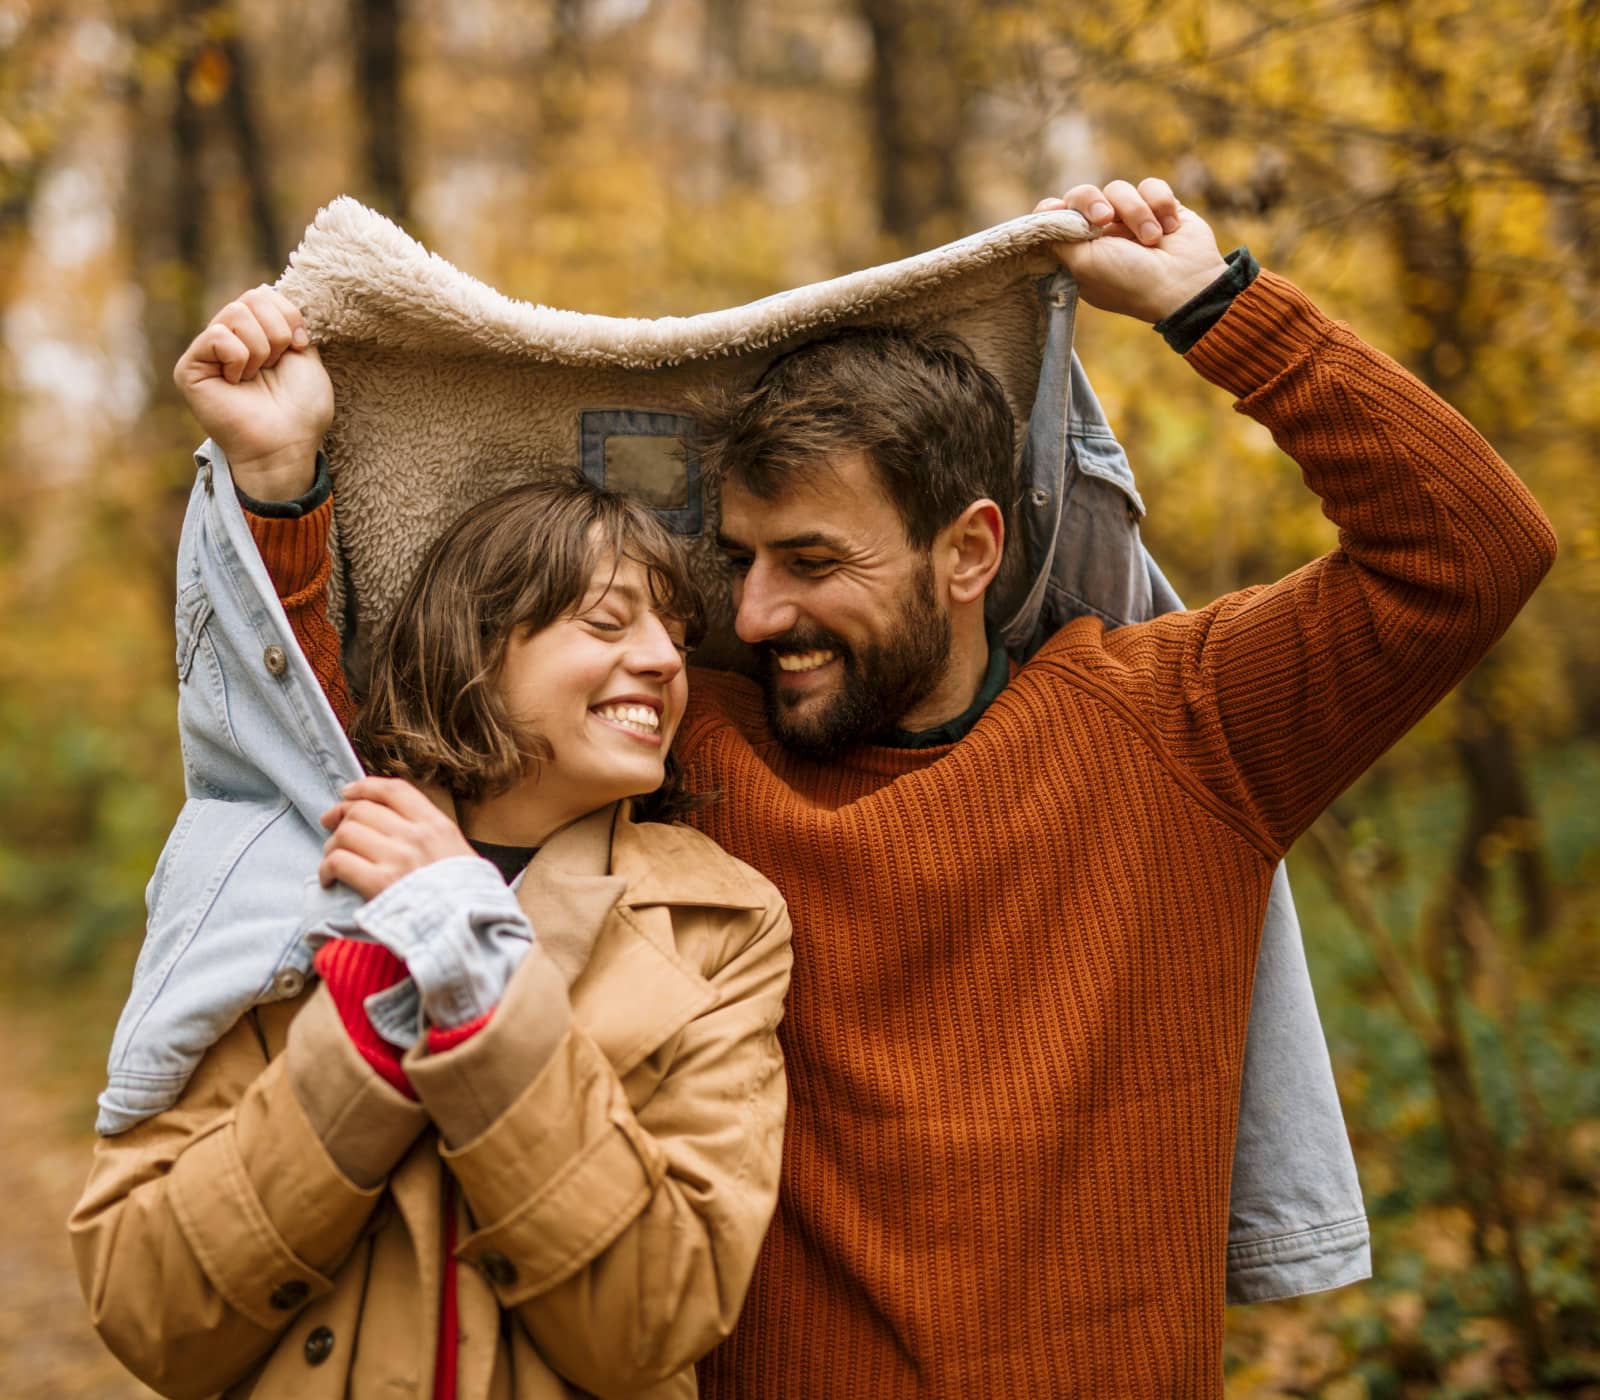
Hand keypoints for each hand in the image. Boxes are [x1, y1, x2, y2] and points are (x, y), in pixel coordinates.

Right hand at [172, 286, 332, 500]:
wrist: (287, 444)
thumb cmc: (301, 409)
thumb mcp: (305, 355)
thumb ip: (287, 321)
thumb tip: (266, 289)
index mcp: (255, 334)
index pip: (265, 293)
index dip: (289, 316)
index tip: (298, 347)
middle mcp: (229, 338)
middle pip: (251, 297)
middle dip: (277, 332)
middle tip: (275, 366)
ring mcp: (208, 352)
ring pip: (236, 313)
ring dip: (261, 349)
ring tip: (256, 377)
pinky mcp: (190, 367)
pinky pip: (217, 336)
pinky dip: (239, 359)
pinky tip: (237, 383)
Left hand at [319, 776, 476, 899]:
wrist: (467, 926)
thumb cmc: (464, 895)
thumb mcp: (457, 851)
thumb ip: (429, 834)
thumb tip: (389, 823)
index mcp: (437, 825)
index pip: (393, 791)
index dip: (364, 787)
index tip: (348, 793)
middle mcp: (416, 836)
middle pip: (362, 810)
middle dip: (340, 816)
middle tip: (331, 827)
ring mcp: (397, 858)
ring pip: (346, 833)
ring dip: (332, 845)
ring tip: (334, 858)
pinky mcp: (379, 884)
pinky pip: (339, 862)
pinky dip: (327, 868)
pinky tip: (330, 879)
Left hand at [1034, 178, 1227, 323]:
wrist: (1184, 284)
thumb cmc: (1130, 281)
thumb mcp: (1082, 265)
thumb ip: (1056, 240)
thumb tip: (1041, 217)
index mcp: (1080, 251)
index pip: (1056, 217)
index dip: (1055, 210)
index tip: (1058, 210)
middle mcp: (1102, 234)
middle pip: (1082, 195)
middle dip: (1092, 202)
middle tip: (1105, 219)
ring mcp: (1131, 220)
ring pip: (1119, 189)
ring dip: (1137, 213)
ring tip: (1152, 239)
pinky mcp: (1160, 207)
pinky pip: (1151, 186)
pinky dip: (1160, 204)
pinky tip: (1170, 228)